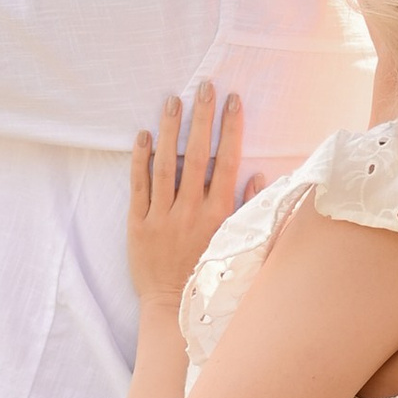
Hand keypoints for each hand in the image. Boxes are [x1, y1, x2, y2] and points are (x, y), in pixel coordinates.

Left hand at [128, 83, 242, 311]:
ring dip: (170, 130)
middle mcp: (191, 212)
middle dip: (201, 118)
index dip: (231, 129)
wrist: (173, 311)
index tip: (233, 101)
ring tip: (172, 100)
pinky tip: (144, 135)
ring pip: (166, 165)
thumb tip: (259, 176)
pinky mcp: (138, 225)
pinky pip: (139, 186)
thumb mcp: (239, 247)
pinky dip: (140, 159)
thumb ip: (250, 211)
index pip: (227, 162)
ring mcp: (162, 217)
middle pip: (197, 155)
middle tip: (204, 86)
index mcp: (219, 216)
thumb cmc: (210, 279)